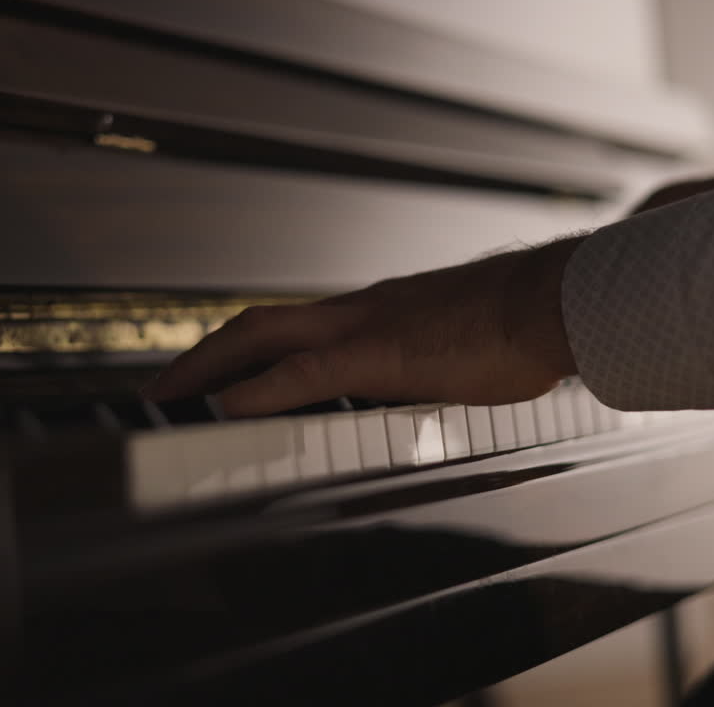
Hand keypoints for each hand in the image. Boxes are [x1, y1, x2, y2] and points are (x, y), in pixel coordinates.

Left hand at [141, 237, 581, 416]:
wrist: (551, 301)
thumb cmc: (516, 323)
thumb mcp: (453, 343)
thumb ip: (419, 365)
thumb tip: (406, 394)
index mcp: (374, 313)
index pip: (288, 325)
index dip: (240, 349)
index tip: (209, 375)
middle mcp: (356, 312)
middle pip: (256, 323)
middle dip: (202, 356)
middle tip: (161, 388)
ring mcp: (364, 329)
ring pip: (262, 337)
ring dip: (209, 369)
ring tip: (170, 399)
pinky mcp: (380, 354)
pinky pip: (302, 373)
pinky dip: (256, 392)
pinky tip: (225, 412)